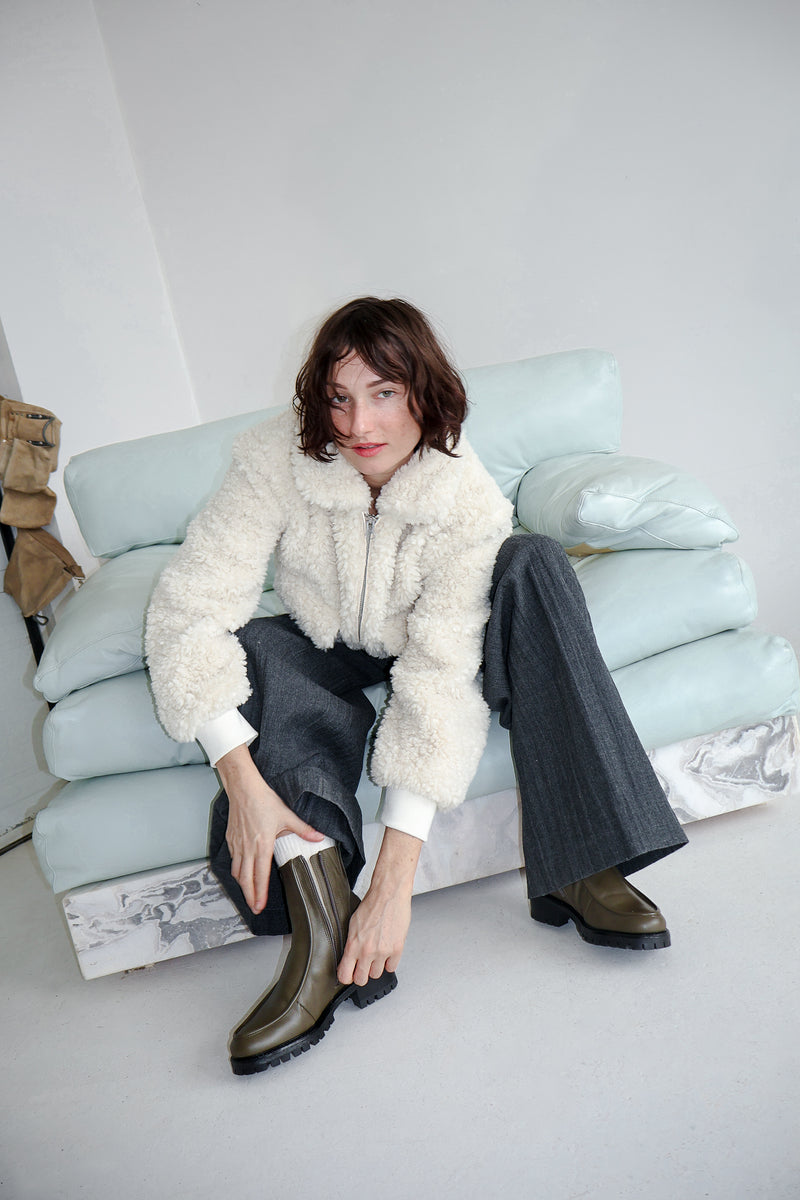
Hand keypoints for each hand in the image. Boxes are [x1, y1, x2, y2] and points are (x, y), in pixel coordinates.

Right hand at [216, 745, 322, 913]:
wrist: (243, 787)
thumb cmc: (264, 800)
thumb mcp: (287, 815)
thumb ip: (303, 829)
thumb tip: (319, 838)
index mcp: (262, 845)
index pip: (260, 875)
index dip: (260, 893)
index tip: (260, 906)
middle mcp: (247, 848)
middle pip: (245, 879)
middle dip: (249, 896)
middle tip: (254, 908)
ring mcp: (237, 844)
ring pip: (236, 871)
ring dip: (242, 884)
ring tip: (248, 894)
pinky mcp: (231, 838)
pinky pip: (233, 859)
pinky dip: (236, 870)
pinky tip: (241, 872)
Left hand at [337, 827, 421, 986]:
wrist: (389, 894)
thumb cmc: (372, 904)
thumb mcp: (353, 924)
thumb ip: (351, 943)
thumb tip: (349, 957)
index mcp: (353, 944)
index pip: (345, 975)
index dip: (346, 976)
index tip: (348, 974)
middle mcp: (367, 951)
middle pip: (361, 979)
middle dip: (360, 974)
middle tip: (362, 967)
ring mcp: (383, 951)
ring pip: (376, 974)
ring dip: (375, 967)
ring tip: (376, 955)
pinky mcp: (397, 949)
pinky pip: (392, 967)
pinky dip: (389, 962)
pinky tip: (387, 952)